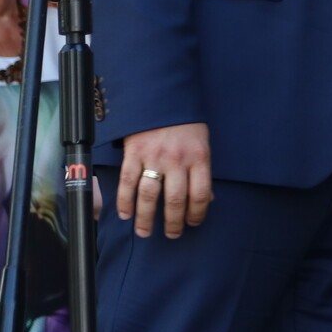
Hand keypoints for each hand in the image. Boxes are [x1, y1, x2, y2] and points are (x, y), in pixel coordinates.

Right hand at [118, 122, 212, 238]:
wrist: (162, 97)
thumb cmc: (185, 123)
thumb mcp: (202, 144)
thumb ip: (202, 171)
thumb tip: (207, 199)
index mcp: (199, 157)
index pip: (200, 195)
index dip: (197, 214)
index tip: (193, 223)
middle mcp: (177, 160)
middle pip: (175, 200)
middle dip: (173, 223)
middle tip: (172, 234)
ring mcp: (154, 157)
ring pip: (149, 196)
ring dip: (146, 219)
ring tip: (145, 232)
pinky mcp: (134, 153)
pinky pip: (128, 182)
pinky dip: (125, 201)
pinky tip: (126, 214)